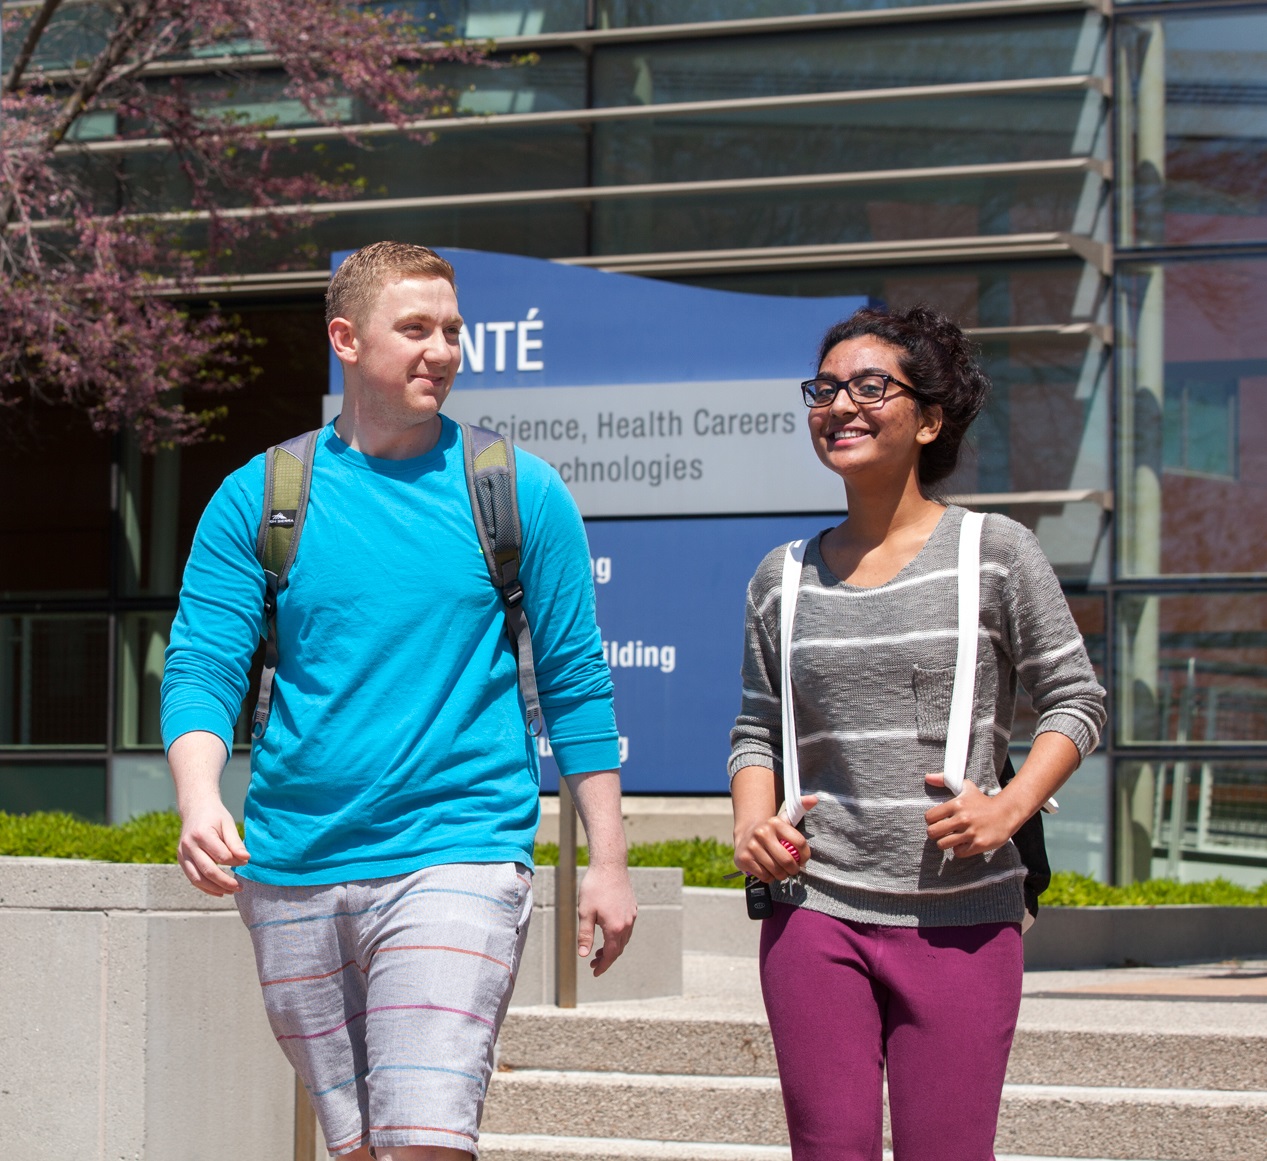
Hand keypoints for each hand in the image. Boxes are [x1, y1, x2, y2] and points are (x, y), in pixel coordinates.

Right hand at [177, 798, 248, 895]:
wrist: (195, 808)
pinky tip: (219, 892)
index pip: (221, 855)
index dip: (235, 861)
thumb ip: (235, 842)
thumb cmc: (215, 816)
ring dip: (215, 888)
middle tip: (240, 887)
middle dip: (225, 881)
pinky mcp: (181, 860)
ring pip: (197, 878)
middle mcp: (188, 845)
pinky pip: (192, 878)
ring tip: (231, 891)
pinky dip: (205, 887)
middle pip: (208, 870)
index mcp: (201, 834)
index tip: (245, 861)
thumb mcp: (228, 824)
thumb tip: (246, 859)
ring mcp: (182, 854)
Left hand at [576, 862, 636, 976]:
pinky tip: (609, 932)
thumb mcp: (585, 913)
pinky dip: (618, 936)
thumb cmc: (595, 888)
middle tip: (593, 963)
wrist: (610, 865)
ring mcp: (631, 915)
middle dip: (606, 958)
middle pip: (618, 949)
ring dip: (613, 948)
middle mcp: (627, 924)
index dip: (603, 966)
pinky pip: (627, 928)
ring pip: (624, 939)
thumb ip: (585, 935)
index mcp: (615, 928)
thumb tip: (583, 955)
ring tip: (599, 950)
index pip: (611, 955)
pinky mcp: (632, 907)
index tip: (595, 972)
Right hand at [733, 795, 817, 882]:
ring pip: (776, 871)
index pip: (799, 843)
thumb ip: (800, 808)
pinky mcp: (744, 858)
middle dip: (793, 869)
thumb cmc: (772, 831)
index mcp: (776, 822)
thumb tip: (814, 799)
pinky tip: (767, 870)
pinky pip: (765, 876)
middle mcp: (762, 832)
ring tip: (780, 870)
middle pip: (787, 860)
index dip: (804, 856)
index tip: (803, 860)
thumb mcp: (785, 819)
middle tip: (792, 870)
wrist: (747, 835)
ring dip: (782, 875)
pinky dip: (769, 877)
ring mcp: (752, 846)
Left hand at [924, 773, 1022, 858]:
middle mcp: (962, 818)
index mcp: (956, 804)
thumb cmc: (983, 802)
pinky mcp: (979, 844)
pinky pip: (958, 852)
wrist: (1006, 813)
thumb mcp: (965, 787)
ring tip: (953, 838)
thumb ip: (944, 780)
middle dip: (935, 833)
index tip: (938, 821)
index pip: (929, 817)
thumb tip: (927, 777)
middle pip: (932, 832)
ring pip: (943, 844)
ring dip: (946, 843)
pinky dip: (959, 850)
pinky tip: (965, 843)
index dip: (931, 821)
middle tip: (942, 832)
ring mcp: (971, 832)